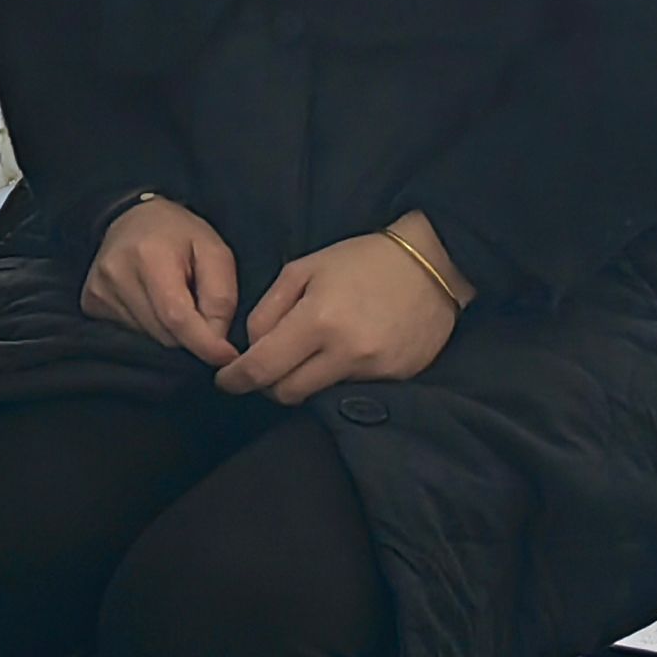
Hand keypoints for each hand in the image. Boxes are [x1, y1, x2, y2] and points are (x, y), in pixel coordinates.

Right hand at [82, 196, 239, 366]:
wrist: (133, 216)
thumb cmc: (180, 234)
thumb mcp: (215, 251)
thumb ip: (221, 297)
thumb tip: (217, 342)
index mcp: (149, 256)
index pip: (176, 316)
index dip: (204, 343)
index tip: (227, 357)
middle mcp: (116, 274)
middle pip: (164, 334)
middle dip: (190, 333)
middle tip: (198, 306)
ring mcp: (98, 291)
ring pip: (149, 338)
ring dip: (169, 330)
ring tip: (172, 299)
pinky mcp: (91, 303)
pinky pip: (130, 335)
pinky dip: (149, 328)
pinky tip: (151, 302)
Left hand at [217, 222, 466, 404]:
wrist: (432, 264)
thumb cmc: (361, 261)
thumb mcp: (302, 270)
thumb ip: (268, 311)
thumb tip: (251, 347)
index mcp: (317, 321)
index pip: (263, 368)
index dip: (236, 380)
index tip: (225, 381)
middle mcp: (346, 352)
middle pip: (287, 392)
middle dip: (267, 384)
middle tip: (265, 365)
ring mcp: (375, 370)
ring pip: (318, 394)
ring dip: (302, 380)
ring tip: (308, 353)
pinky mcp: (397, 378)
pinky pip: (350, 390)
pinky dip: (335, 377)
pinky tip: (342, 352)